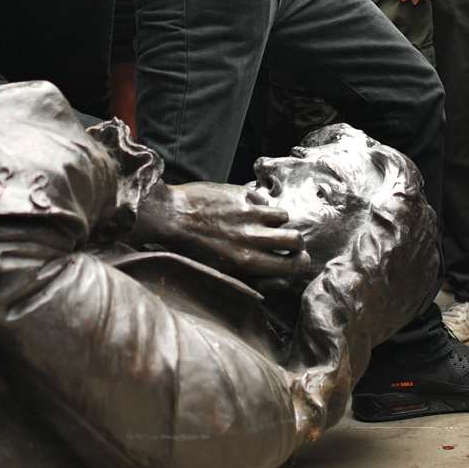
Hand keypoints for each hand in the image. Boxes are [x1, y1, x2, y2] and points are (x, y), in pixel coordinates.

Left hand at [129, 181, 311, 279]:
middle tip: (287, 239)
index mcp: (247, 261)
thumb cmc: (189, 248)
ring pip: (282, 215)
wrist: (168, 217)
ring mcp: (247, 214)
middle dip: (295, 240)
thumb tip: (269, 272)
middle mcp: (251, 238)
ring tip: (263, 220)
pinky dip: (257, 202)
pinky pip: (262, 198)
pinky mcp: (240, 194)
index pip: (292, 265)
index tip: (298, 258)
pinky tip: (243, 206)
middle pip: (295, 239)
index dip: (300, 262)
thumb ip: (246, 271)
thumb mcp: (218, 269)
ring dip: (276, 219)